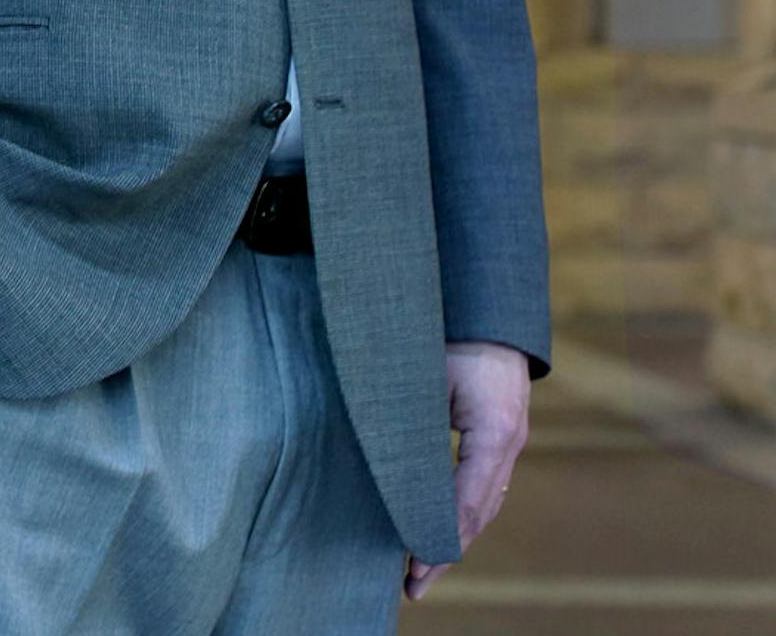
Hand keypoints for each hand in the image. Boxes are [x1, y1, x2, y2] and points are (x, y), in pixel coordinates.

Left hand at [405, 339, 530, 599]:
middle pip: (478, 511)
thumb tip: (382, 460)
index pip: (467, 497)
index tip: (415, 567)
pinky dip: (462, 512)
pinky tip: (439, 531)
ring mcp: (509, 441)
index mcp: (494, 429)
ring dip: (453, 536)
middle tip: (412, 586)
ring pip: (483, 504)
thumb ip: (409, 414)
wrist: (488, 306)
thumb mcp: (426, 369)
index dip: (441, 534)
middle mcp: (508, 442)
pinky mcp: (499, 437)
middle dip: (445, 549)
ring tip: (421, 570)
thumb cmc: (450, 331)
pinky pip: (483, 486)